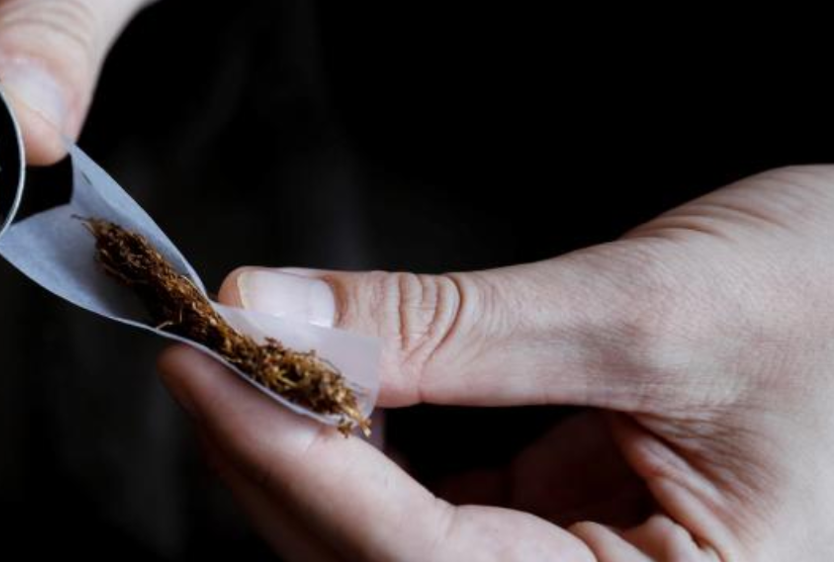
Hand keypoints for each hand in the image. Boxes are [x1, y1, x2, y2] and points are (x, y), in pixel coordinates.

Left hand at [159, 166, 833, 559]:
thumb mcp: (646, 310)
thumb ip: (450, 328)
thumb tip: (278, 309)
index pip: (412, 558)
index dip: (287, 459)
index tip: (200, 365)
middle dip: (278, 455)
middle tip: (208, 348)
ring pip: (389, 543)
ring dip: (309, 450)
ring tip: (255, 354)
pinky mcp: (560, 524)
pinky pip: (429, 508)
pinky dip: (363, 440)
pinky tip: (334, 376)